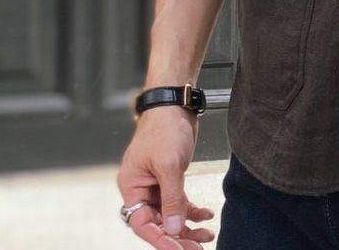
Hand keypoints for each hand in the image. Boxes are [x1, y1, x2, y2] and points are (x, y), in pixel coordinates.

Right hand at [117, 107, 214, 248]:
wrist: (176, 103)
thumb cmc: (164, 127)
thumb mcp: (169, 165)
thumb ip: (172, 198)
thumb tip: (175, 229)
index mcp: (131, 185)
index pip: (142, 223)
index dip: (160, 239)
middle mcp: (142, 188)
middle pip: (158, 222)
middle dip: (178, 236)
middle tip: (198, 248)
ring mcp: (157, 183)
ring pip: (171, 214)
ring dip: (188, 226)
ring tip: (207, 235)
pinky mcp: (171, 177)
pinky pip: (180, 201)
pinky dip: (193, 210)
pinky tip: (207, 215)